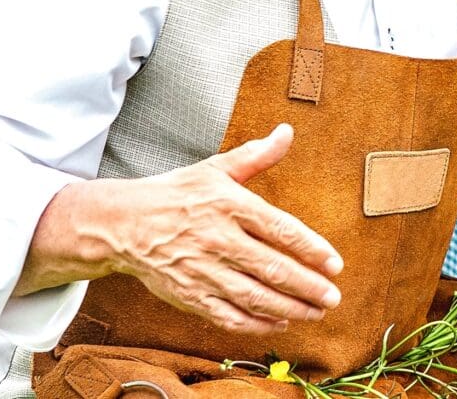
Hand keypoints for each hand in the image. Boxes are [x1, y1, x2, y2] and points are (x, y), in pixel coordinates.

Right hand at [70, 124, 342, 332]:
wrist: (122, 224)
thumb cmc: (175, 194)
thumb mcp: (215, 168)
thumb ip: (256, 156)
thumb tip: (286, 132)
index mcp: (230, 205)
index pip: (281, 230)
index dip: (311, 249)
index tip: (335, 264)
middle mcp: (219, 239)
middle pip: (272, 268)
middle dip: (308, 286)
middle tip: (333, 296)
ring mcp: (203, 271)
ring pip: (254, 296)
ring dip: (289, 308)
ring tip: (315, 312)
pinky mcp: (189, 295)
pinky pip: (227, 315)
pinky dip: (255, 324)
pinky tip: (278, 323)